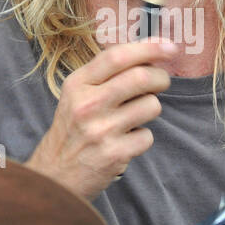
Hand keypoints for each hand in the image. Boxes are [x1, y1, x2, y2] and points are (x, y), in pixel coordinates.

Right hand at [25, 38, 176, 199]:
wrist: (54, 176)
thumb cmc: (73, 130)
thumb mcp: (77, 95)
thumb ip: (107, 74)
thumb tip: (152, 54)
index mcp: (78, 84)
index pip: (118, 56)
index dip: (149, 48)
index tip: (170, 47)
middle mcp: (87, 104)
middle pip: (141, 77)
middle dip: (161, 78)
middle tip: (161, 82)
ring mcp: (101, 130)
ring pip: (151, 106)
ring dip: (150, 109)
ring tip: (134, 117)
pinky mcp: (114, 154)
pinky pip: (148, 136)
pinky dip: (142, 138)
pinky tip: (125, 141)